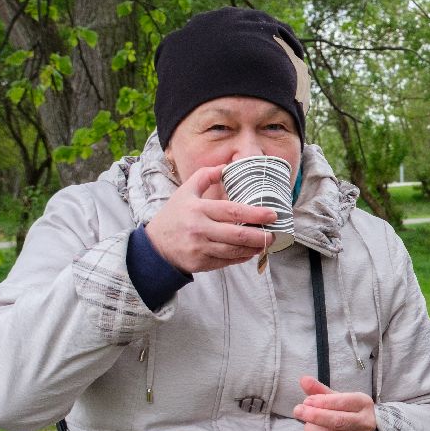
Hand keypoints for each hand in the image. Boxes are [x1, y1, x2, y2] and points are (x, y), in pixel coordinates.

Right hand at [144, 165, 280, 273]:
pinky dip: (242, 257)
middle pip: (238, 234)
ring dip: (254, 248)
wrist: (155, 246)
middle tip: (275, 233)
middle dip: (261, 235)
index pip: (232, 211)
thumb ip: (204, 177)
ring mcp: (200, 248)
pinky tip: (251, 252)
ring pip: (235, 250)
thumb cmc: (174, 216)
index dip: (255, 214)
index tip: (272, 214)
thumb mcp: (185, 192)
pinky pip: (227, 261)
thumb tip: (226, 167)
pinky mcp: (201, 263)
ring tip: (266, 242)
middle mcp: (200, 229)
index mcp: (198, 209)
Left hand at [294, 376, 377, 430]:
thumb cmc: (345, 413)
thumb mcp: (336, 399)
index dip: (322, 402)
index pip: (343, 401)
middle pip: (337, 421)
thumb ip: (319, 391)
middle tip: (297, 411)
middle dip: (314, 416)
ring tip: (306, 426)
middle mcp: (365, 422)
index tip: (306, 401)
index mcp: (363, 403)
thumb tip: (303, 379)